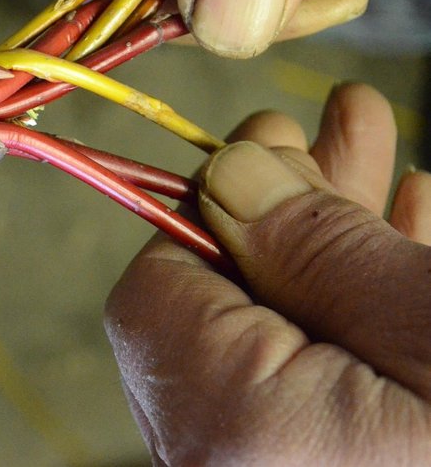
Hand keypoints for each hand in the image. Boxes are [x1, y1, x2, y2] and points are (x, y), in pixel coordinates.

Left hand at [104, 83, 430, 463]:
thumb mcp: (430, 331)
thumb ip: (321, 250)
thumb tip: (232, 174)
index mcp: (238, 427)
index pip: (159, 294)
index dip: (212, 204)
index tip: (272, 142)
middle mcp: (237, 466)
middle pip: (235, 310)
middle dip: (294, 210)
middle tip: (338, 130)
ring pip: (293, 343)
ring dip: (342, 249)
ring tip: (394, 164)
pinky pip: (334, 390)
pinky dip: (373, 317)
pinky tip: (417, 244)